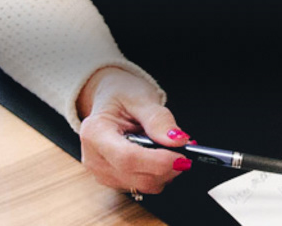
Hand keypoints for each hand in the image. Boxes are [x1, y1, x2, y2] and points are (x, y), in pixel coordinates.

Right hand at [76, 67, 191, 194]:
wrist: (111, 101)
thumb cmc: (121, 95)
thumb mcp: (140, 97)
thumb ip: (158, 119)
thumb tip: (178, 140)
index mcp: (95, 133)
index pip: (127, 158)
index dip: (158, 161)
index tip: (182, 156)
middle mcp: (95, 158)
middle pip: (138, 176)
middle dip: (168, 167)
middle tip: (186, 150)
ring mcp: (103, 173)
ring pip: (144, 185)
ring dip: (166, 171)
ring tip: (171, 148)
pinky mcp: (115, 181)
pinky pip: (145, 186)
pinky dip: (160, 174)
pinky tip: (161, 157)